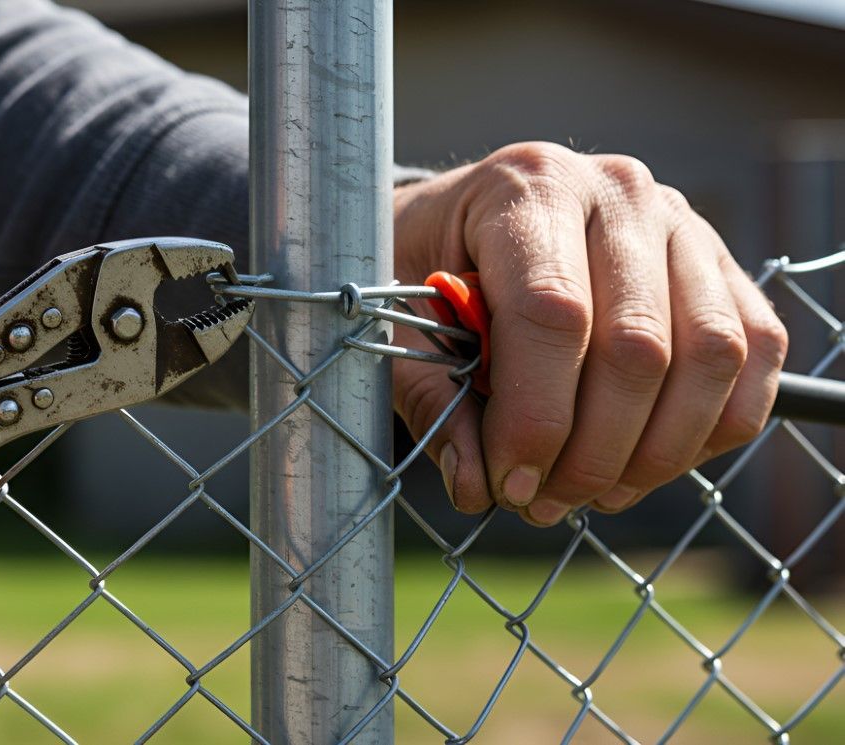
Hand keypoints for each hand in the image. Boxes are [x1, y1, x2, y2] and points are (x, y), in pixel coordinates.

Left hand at [393, 142, 787, 525]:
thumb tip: (479, 485)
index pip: (554, 313)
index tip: (509, 483)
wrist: (463, 221)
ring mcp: (682, 224)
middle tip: (544, 502)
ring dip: (656, 453)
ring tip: (594, 495)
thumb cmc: (426, 271)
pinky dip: (712, 428)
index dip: (538, 418)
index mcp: (529, 188)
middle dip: (592, 453)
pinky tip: (647, 464)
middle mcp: (617, 191)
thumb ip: (434, 402)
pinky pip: (754, 355)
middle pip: (638, 345)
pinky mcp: (723, 265)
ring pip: (709, 356)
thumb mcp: (401, 326)